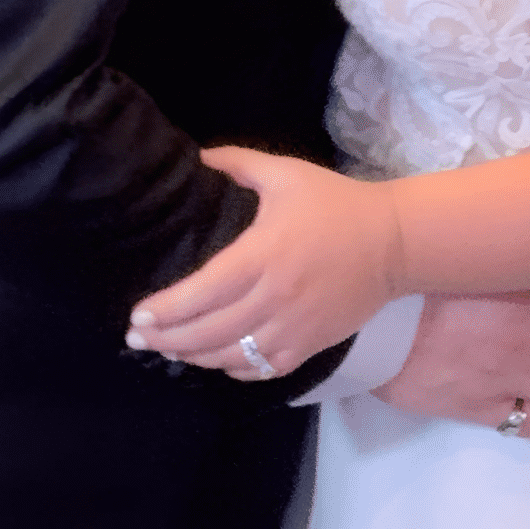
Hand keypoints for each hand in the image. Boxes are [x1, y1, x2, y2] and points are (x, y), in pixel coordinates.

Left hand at [126, 146, 401, 377]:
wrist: (393, 242)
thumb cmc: (334, 203)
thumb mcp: (284, 173)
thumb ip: (236, 164)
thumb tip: (196, 159)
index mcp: (263, 255)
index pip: (203, 292)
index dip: (166, 310)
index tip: (136, 316)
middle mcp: (274, 299)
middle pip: (210, 332)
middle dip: (167, 339)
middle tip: (136, 339)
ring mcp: (294, 329)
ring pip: (232, 357)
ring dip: (194, 357)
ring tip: (167, 350)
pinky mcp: (311, 346)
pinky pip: (264, 369)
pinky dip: (235, 370)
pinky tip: (216, 361)